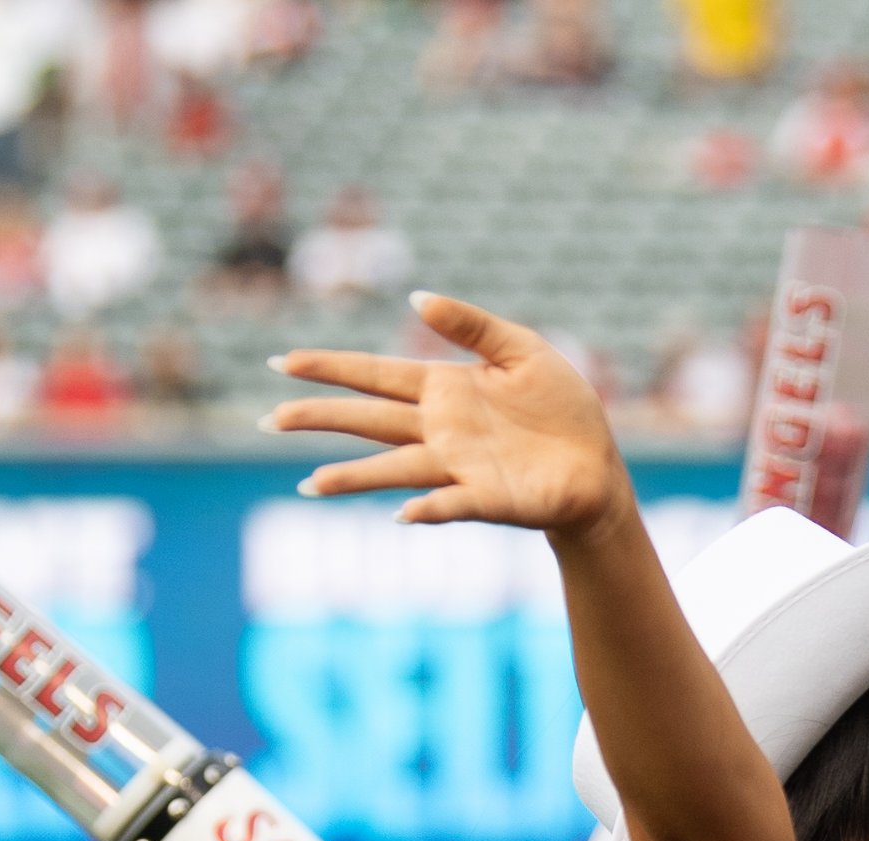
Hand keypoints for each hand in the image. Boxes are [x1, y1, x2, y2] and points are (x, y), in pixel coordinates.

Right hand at [266, 291, 631, 538]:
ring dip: (353, 476)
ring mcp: (458, 467)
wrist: (598, 465)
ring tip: (310, 484)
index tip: (282, 363)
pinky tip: (402, 513)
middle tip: (269, 420)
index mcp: (443, 388)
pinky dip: (428, 509)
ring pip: (394, 469)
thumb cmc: (562, 409)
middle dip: (319, 419)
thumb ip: (471, 324)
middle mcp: (439, 430)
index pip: (374, 375)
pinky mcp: (486, 499)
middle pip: (368, 421)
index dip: (329, 368)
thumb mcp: (523, 349)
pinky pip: (450, 504)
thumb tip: (416, 299)